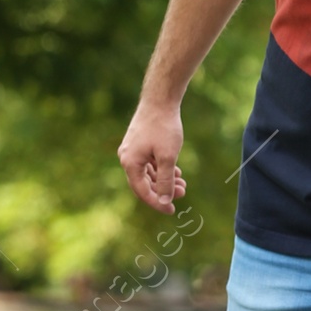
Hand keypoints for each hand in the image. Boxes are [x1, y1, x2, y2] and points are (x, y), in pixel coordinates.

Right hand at [118, 98, 186, 213]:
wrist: (160, 100)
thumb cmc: (164, 128)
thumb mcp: (168, 158)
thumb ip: (165, 181)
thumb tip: (163, 201)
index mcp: (130, 163)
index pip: (142, 191)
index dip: (158, 203)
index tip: (172, 211)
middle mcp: (127, 157)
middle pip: (144, 183)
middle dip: (164, 190)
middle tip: (184, 192)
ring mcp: (132, 150)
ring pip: (148, 173)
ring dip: (164, 180)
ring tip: (183, 183)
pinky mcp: (139, 143)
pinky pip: (149, 163)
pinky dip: (162, 169)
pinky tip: (177, 171)